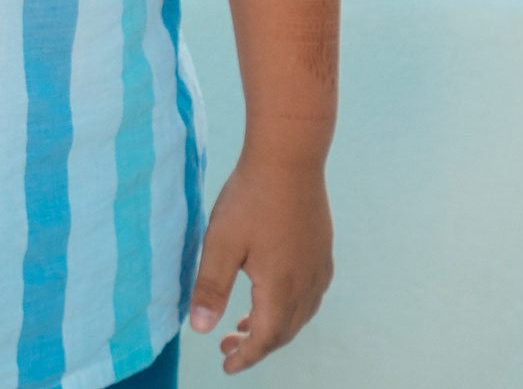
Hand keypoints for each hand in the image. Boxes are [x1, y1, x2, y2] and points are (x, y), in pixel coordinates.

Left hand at [188, 152, 332, 373]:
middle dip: (257, 345)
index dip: (245, 357)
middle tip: (227, 345)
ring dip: (275, 326)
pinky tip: (274, 294)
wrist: (289, 157)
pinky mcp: (322, 250)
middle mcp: (307, 283)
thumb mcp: (220, 243)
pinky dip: (291, 307)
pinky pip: (311, 294)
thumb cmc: (251, 198)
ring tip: (246, 324)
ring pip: (300, 314)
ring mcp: (319, 266)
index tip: (226, 365)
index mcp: (281, 288)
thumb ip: (210, 288)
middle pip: (284, 331)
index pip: (265, 339)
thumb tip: (200, 331)